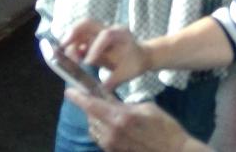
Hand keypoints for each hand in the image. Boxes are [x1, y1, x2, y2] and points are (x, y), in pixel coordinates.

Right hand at [62, 20, 151, 91]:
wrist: (140, 56)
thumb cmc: (134, 64)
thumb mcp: (125, 74)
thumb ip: (110, 83)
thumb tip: (96, 95)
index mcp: (121, 35)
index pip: (106, 35)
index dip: (95, 47)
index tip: (88, 63)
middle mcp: (109, 29)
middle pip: (87, 24)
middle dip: (73, 33)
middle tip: (62, 48)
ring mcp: (99, 32)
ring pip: (79, 30)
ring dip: (69, 42)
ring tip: (65, 58)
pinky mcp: (92, 37)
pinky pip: (78, 37)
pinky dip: (70, 45)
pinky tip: (68, 58)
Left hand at [67, 89, 206, 151]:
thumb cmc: (165, 127)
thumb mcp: (147, 108)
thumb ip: (124, 105)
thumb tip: (109, 100)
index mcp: (120, 118)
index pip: (92, 106)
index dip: (78, 97)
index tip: (69, 90)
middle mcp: (111, 133)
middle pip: (91, 116)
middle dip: (92, 106)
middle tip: (99, 99)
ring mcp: (111, 145)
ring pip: (94, 128)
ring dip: (96, 118)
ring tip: (109, 113)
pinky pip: (100, 137)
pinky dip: (102, 129)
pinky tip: (114, 125)